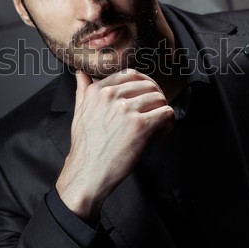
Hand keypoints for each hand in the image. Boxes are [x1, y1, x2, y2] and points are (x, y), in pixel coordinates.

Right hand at [56, 69, 174, 222]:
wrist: (87, 173)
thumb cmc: (85, 147)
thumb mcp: (79, 113)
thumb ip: (82, 90)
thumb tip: (81, 74)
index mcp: (98, 90)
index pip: (131, 75)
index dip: (143, 87)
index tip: (145, 100)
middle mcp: (111, 95)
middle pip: (149, 85)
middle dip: (156, 99)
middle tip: (155, 113)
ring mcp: (126, 109)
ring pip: (160, 99)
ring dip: (162, 112)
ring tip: (157, 126)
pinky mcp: (140, 125)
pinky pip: (166, 113)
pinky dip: (169, 123)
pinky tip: (161, 133)